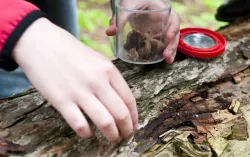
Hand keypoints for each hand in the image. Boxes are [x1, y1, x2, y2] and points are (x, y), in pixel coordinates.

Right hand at [12, 18, 137, 141]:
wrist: (40, 43)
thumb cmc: (71, 52)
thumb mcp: (97, 59)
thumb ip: (110, 78)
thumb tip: (121, 102)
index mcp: (109, 70)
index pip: (129, 99)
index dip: (134, 116)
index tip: (134, 125)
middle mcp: (98, 81)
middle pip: (121, 113)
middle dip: (126, 129)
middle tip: (125, 135)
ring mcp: (79, 92)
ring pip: (105, 122)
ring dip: (112, 134)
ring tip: (112, 138)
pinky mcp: (61, 101)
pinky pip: (80, 124)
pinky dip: (87, 133)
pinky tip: (88, 133)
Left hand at [106, 0, 179, 63]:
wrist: (133, 2)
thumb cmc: (133, 0)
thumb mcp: (127, 6)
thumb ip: (119, 19)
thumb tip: (109, 32)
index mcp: (162, 11)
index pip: (173, 19)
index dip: (173, 28)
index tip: (168, 36)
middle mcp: (165, 21)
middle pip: (173, 33)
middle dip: (172, 45)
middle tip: (167, 55)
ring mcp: (161, 29)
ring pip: (170, 40)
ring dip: (170, 51)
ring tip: (168, 61)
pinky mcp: (155, 35)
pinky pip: (161, 44)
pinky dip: (162, 52)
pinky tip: (161, 60)